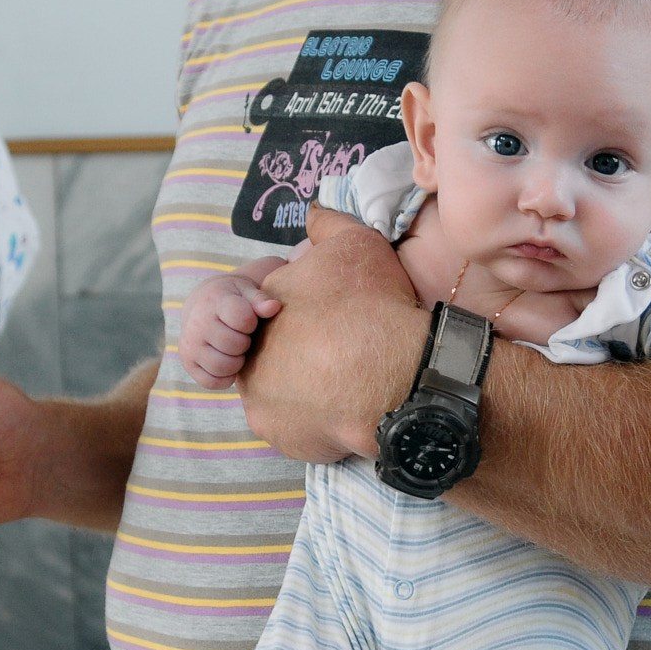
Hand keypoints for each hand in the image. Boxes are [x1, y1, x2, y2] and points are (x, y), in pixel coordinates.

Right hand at [180, 272, 282, 389]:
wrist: (202, 305)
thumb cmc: (232, 299)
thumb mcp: (246, 292)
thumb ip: (260, 300)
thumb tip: (274, 307)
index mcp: (214, 302)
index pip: (242, 319)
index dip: (251, 322)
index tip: (248, 320)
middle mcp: (197, 324)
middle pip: (234, 345)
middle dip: (244, 343)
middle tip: (241, 336)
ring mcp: (190, 345)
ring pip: (223, 367)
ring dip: (236, 362)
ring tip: (235, 349)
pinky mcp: (188, 364)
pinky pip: (212, 382)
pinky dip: (225, 378)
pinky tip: (228, 362)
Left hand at [237, 205, 423, 463]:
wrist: (400, 378)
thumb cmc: (376, 307)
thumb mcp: (357, 243)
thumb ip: (327, 226)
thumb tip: (312, 213)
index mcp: (261, 305)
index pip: (277, 306)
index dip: (311, 310)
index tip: (339, 319)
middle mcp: (250, 351)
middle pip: (274, 348)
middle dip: (301, 349)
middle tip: (341, 351)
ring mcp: (260, 398)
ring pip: (281, 390)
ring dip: (305, 386)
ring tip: (345, 382)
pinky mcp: (279, 436)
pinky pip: (294, 426)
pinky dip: (315, 419)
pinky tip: (344, 408)